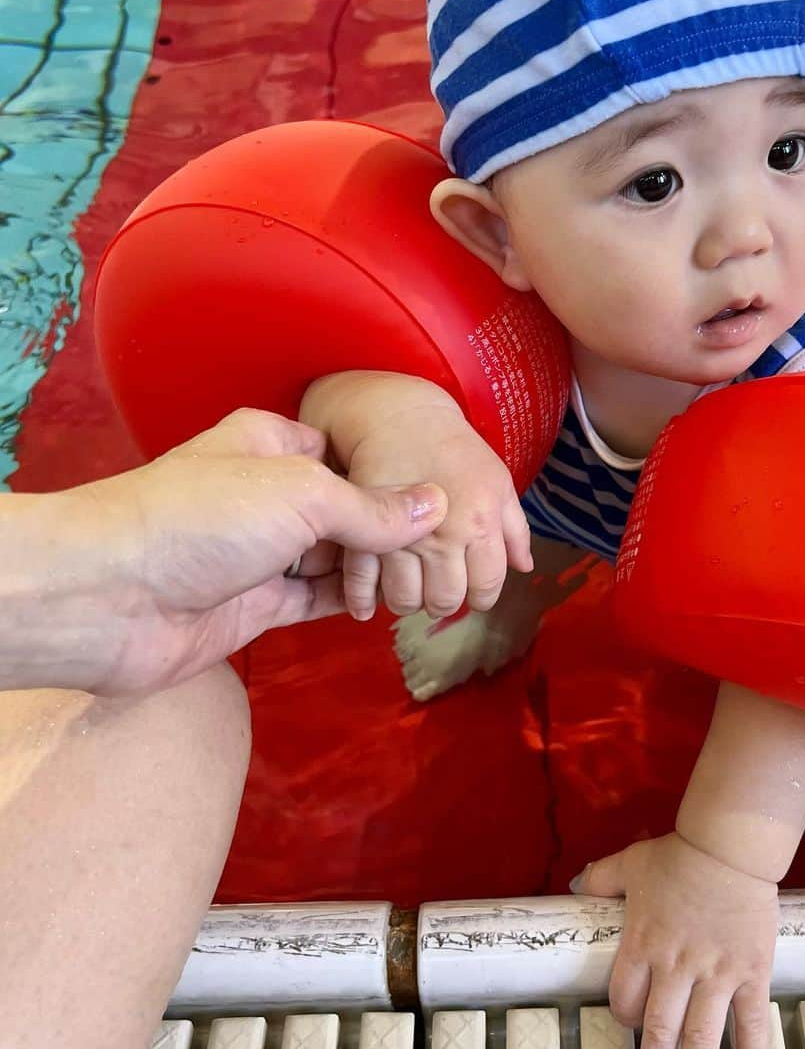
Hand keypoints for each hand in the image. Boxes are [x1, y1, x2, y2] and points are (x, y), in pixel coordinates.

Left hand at [2, 408, 446, 696]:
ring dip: (372, 569)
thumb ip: (373, 508)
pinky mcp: (252, 605)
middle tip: (449, 546)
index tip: (444, 496)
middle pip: (341, 508)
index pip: (343, 452)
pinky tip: (387, 606)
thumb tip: (437, 506)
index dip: (389, 473)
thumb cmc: (204, 519)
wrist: (111, 596)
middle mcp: (265, 493)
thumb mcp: (303, 494)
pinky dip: (346, 602)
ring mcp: (258, 552)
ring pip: (330, 557)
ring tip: (432, 578)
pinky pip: (312, 600)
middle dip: (387, 526)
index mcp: (268, 443)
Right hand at [302, 370, 532, 620]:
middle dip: (445, 601)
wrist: (398, 416)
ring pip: (403, 600)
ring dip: (408, 601)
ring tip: (409, 586)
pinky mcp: (360, 530)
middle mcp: (441, 534)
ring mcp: (398, 536)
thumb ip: (514, 529)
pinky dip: (362, 601)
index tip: (474, 591)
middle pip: (445, 600)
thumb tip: (524, 568)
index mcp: (479, 522)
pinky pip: (359, 583)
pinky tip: (368, 604)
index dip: (482, 596)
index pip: (486, 585)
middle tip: (439, 587)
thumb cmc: (453, 448)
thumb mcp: (497, 480)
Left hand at [571, 832, 778, 1048]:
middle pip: (659, 1031)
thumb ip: (601, 878)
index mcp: (643, 945)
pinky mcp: (750, 970)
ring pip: (702, 1037)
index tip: (632, 1029)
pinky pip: (750, 1018)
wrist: (728, 845)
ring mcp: (715, 973)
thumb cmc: (678, 854)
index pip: (625, 999)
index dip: (625, 1019)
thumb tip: (575, 885)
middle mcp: (675, 967)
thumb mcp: (630, 862)